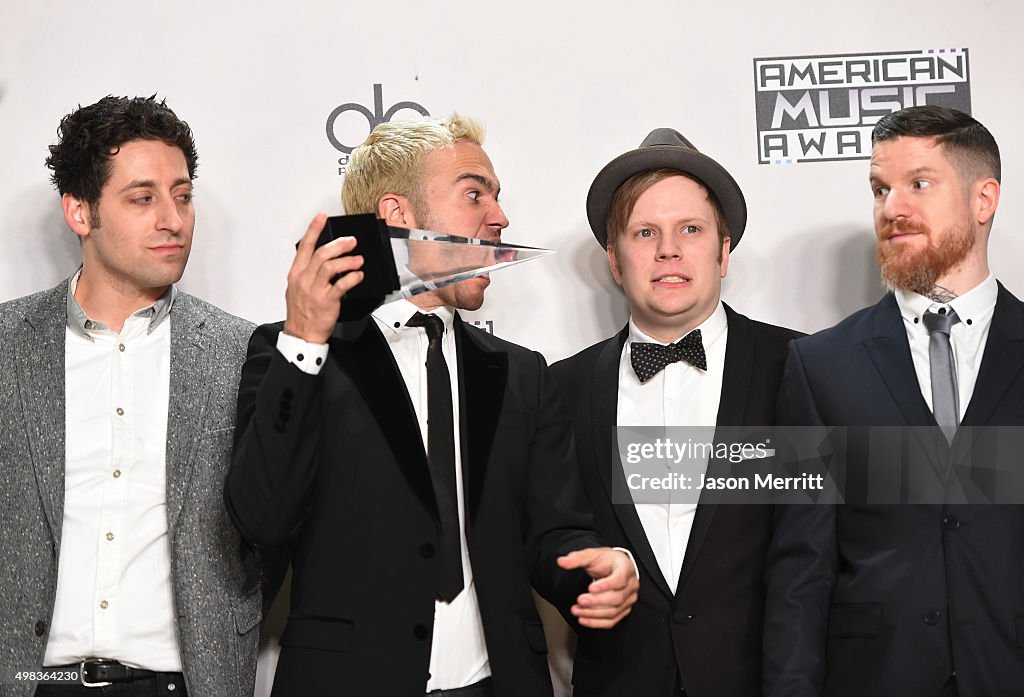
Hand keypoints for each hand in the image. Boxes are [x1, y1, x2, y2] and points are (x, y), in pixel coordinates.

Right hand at [283, 213, 363, 343]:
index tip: (321, 217)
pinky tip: (358, 275)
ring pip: (331, 266)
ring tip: (358, 259)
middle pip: (322, 253)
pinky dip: (352, 277)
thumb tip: (320, 260)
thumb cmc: (301, 313)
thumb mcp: (296, 289)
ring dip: (347, 260)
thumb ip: (307, 273)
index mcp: (296, 274)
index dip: (313, 229)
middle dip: (339, 244)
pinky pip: (341, 285)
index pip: (305, 246)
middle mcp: (304, 279)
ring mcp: (314, 290)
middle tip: (351, 241)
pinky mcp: (326, 301)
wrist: (301, 334)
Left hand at [557, 547, 638, 628]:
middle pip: (617, 598)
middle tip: (580, 600)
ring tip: (577, 610)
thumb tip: (562, 562)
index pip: (619, 579)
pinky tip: (584, 619)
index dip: (606, 585)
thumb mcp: (592, 555)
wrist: (613, 566)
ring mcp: (629, 598)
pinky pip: (612, 620)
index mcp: (625, 568)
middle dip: (596, 602)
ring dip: (593, 613)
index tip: (590, 588)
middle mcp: (631, 584)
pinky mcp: (623, 609)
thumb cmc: (606, 560)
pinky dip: (597, 622)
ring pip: (614, 611)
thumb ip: (577, 558)